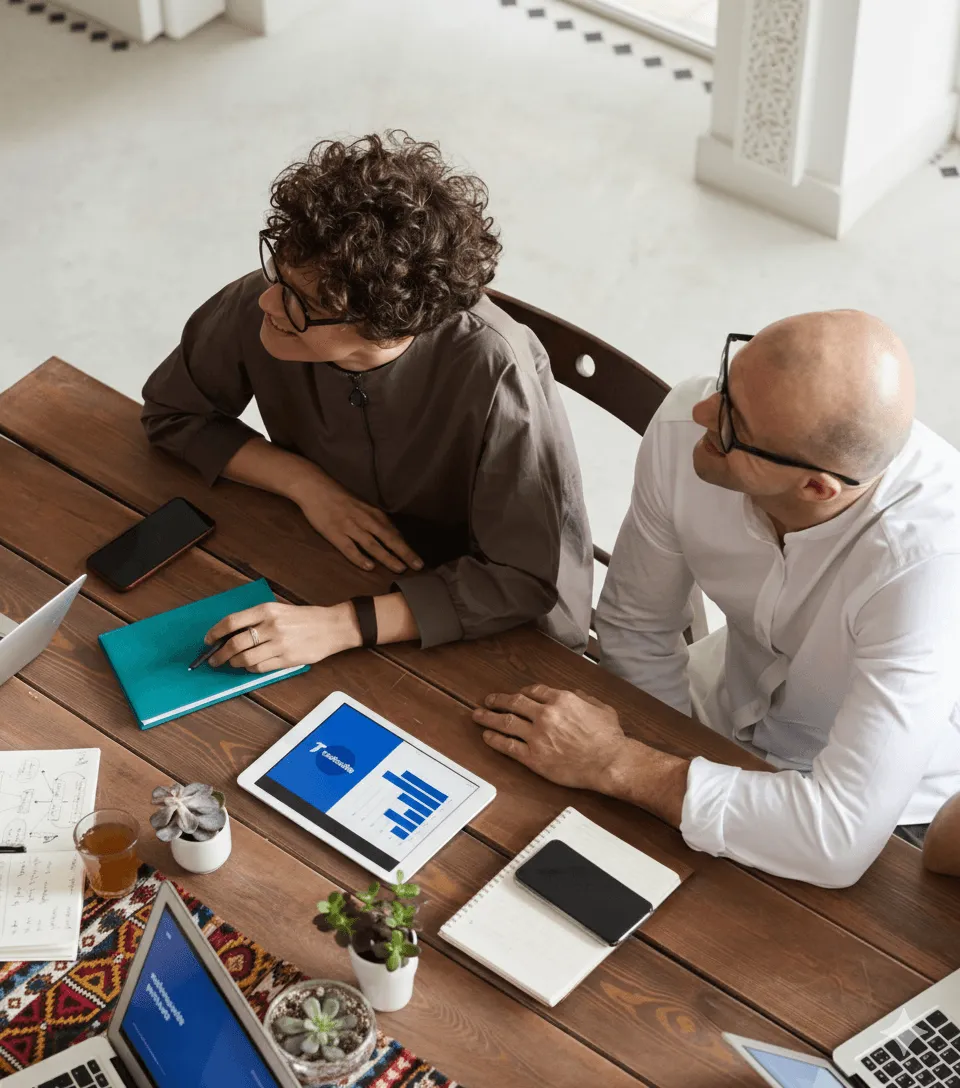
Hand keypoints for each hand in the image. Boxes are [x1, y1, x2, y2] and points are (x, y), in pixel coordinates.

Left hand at [204, 602, 360, 670]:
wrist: (332, 627)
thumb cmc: (304, 618)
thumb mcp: (279, 610)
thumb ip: (256, 619)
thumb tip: (230, 634)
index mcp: (266, 610)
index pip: (231, 622)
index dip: (215, 632)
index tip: (207, 640)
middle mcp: (271, 627)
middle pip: (235, 643)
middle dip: (219, 654)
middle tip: (213, 659)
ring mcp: (279, 644)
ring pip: (245, 659)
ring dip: (234, 663)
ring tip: (231, 663)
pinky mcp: (286, 659)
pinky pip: (260, 667)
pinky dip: (250, 668)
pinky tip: (249, 666)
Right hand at [293, 470, 422, 574]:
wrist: (315, 487)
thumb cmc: (340, 498)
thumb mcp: (363, 506)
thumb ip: (376, 521)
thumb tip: (391, 536)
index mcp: (373, 514)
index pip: (394, 533)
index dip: (407, 547)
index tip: (419, 560)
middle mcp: (365, 520)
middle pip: (389, 539)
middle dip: (405, 553)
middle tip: (419, 566)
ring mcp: (350, 527)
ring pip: (372, 545)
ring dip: (387, 557)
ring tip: (400, 569)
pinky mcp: (335, 533)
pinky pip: (349, 548)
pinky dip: (359, 558)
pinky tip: (369, 567)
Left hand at [472, 685, 629, 791]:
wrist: (610, 762)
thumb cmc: (610, 738)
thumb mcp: (601, 708)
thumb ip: (585, 698)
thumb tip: (575, 695)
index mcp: (561, 700)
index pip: (533, 691)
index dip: (522, 692)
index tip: (516, 695)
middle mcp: (546, 714)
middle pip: (514, 702)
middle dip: (499, 700)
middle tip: (489, 700)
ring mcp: (537, 736)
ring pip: (506, 722)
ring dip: (489, 717)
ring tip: (478, 715)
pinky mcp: (534, 757)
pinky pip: (508, 746)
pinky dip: (495, 739)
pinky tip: (487, 736)